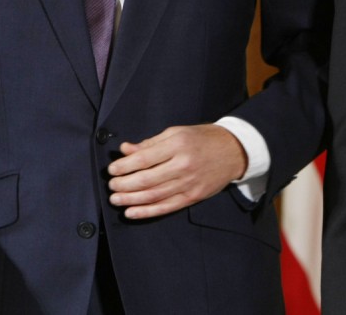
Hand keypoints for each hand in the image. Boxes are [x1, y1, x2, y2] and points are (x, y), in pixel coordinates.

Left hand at [107, 123, 247, 218]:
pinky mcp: (193, 196)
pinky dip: (147, 211)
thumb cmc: (202, 138)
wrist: (234, 150)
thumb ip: (150, 143)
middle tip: (111, 185)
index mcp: (178, 144)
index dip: (124, 166)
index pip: (144, 159)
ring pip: (154, 196)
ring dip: (131, 199)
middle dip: (124, 184)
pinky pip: (166, 207)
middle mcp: (183, 165)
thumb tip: (125, 150)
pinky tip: (132, 212)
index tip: (112, 169)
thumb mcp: (177, 132)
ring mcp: (189, 183)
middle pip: (146, 180)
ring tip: (115, 199)